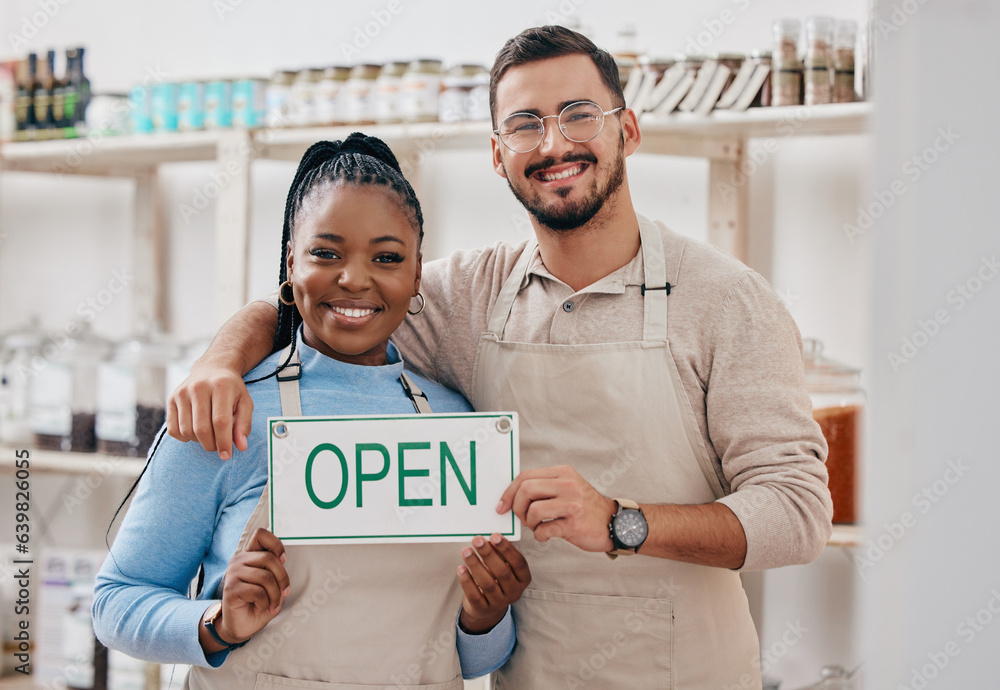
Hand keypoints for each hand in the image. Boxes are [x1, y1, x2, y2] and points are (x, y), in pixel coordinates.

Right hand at [167, 358, 252, 459]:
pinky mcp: (171, 399)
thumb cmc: (231, 389)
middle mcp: (199, 387)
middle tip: (218, 447)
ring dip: (199, 441)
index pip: (220, 421)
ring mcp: (182, 393)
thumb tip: (241, 447)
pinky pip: (173, 429)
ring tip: (209, 436)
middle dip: (211, 445)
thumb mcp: (245, 402)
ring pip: (187, 431)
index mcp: (221, 386)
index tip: (227, 455)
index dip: (224, 442)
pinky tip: (195, 432)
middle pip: (202, 429)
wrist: (212, 368)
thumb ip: (244, 424)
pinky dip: (184, 438)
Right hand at [217, 528, 289, 642]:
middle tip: (284, 593)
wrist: (241, 626)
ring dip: (275, 595)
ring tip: (272, 605)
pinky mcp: (231, 589)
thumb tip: (281, 560)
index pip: (260, 535)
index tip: (283, 559)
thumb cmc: (259, 603)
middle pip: (269, 558)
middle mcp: (239, 561)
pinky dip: (265, 603)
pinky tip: (260, 608)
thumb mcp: (272, 584)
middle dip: (283, 578)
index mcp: (249, 556)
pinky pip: (257, 592)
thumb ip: (275, 570)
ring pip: (266, 577)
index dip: (276, 544)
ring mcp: (233, 573)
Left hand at [457, 533, 529, 633]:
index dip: (507, 549)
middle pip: (502, 572)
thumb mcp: (502, 566)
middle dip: (488, 554)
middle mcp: (514, 592)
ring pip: (487, 583)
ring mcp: (499, 603)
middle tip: (477, 540)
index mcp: (523, 579)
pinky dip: (467, 581)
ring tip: (466, 551)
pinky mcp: (483, 609)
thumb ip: (499, 554)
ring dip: (475, 565)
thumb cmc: (496, 579)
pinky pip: (474, 595)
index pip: (519, 563)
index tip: (495, 536)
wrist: (487, 606)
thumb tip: (489, 539)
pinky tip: (461, 568)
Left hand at [497, 464, 616, 552]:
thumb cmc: (586, 508)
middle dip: (517, 507)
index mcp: (562, 473)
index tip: (502, 505)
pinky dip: (540, 535)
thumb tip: (513, 497)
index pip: (525, 476)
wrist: (615, 523)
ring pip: (532, 510)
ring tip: (537, 526)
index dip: (508, 492)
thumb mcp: (567, 488)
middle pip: (526, 490)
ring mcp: (571, 503)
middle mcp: (567, 484)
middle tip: (521, 518)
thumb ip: (544, 488)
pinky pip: (544, 529)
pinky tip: (546, 535)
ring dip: (529, 523)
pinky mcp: (574, 524)